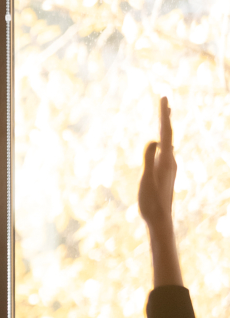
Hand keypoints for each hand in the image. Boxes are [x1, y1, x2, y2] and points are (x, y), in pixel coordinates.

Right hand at [139, 97, 176, 230]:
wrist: (160, 219)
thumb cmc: (151, 201)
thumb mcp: (147, 179)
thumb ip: (149, 159)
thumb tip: (154, 140)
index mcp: (166, 160)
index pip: (165, 132)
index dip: (164, 114)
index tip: (163, 98)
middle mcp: (170, 160)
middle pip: (169, 134)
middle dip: (166, 116)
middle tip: (165, 100)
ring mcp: (168, 166)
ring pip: (168, 141)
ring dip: (166, 127)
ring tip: (165, 115)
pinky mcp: (164, 172)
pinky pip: (165, 150)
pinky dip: (163, 139)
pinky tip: (163, 142)